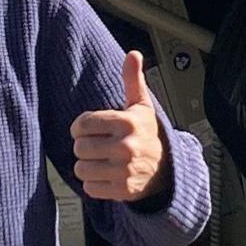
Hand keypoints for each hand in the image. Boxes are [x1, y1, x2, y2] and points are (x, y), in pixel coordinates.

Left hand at [71, 51, 166, 202]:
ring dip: (87, 166)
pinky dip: (94, 184)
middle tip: (97, 146)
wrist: (166, 168)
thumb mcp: (140, 105)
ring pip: (81, 168)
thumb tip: (133, 54)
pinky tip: (106, 175)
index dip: (80, 127)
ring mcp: (124, 170)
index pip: (82, 124)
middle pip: (79, 147)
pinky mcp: (122, 190)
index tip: (88, 129)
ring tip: (100, 161)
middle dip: (84, 147)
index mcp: (126, 123)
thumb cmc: (146, 133)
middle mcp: (125, 147)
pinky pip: (90, 188)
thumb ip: (133, 80)